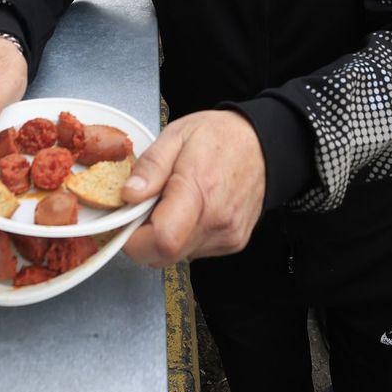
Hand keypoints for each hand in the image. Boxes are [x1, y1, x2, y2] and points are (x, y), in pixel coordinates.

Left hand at [121, 111, 265, 265]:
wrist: (262, 144)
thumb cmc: (219, 137)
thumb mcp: (176, 135)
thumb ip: (150, 166)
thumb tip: (129, 196)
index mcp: (199, 189)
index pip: (161, 240)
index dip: (134, 238)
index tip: (129, 218)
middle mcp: (217, 219)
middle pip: (164, 255)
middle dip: (145, 237)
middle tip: (150, 205)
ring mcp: (228, 235)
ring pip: (177, 256)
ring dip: (165, 236)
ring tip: (175, 202)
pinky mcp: (234, 243)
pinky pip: (194, 251)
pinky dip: (184, 236)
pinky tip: (192, 210)